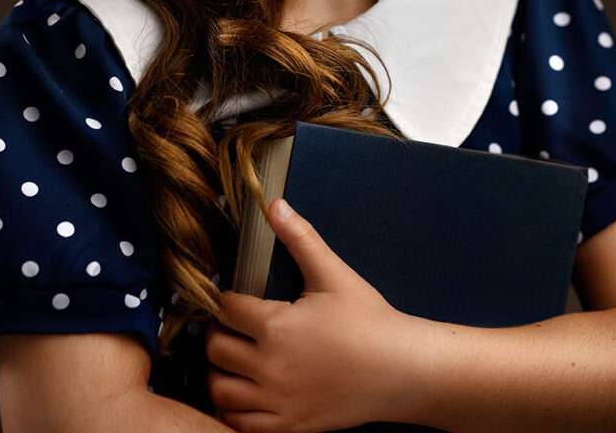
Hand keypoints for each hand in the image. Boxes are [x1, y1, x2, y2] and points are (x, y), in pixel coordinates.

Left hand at [205, 197, 408, 431]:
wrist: (400, 370)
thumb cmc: (368, 320)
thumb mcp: (333, 274)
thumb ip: (300, 237)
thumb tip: (274, 204)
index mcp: (276, 327)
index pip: (226, 309)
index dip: (225, 298)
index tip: (231, 296)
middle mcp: (270, 367)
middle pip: (215, 349)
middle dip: (217, 333)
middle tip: (231, 326)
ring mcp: (277, 401)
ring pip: (220, 390)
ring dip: (218, 372)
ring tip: (233, 358)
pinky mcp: (288, 425)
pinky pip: (240, 424)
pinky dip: (231, 409)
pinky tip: (243, 391)